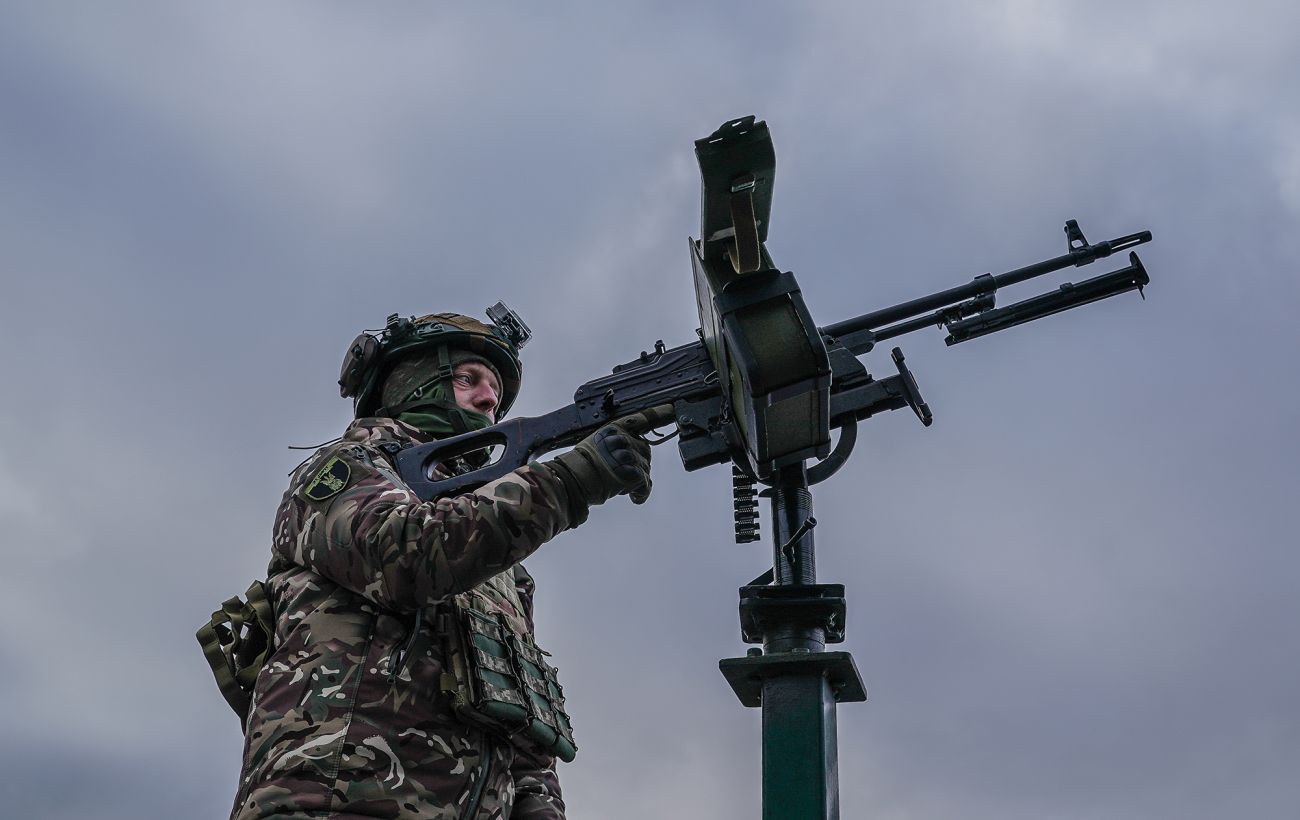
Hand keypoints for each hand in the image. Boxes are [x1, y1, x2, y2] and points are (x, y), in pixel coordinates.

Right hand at [547, 405, 673, 505]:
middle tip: (618, 472)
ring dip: (635, 479)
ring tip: (616, 483)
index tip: (672, 408)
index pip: (640, 418)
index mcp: (614, 429)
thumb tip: (633, 453)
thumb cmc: (581, 465)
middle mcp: (624, 439)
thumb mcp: (597, 442)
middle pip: (644, 451)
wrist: (575, 480)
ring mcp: (630, 456)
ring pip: (645, 469)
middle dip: (637, 463)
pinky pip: (646, 485)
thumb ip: (616, 442)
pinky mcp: (634, 473)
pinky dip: (640, 494)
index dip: (658, 413)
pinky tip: (633, 498)